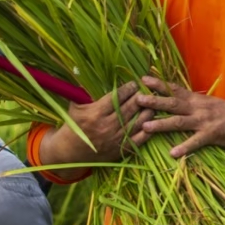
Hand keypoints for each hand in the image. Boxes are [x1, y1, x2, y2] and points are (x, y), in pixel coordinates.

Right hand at [38, 80, 167, 166]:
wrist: (71, 153)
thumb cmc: (74, 127)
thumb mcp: (75, 107)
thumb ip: (84, 91)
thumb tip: (86, 71)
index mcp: (95, 114)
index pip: (117, 98)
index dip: (128, 89)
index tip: (134, 84)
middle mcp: (107, 126)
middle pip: (130, 108)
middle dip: (140, 97)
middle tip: (146, 90)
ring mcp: (116, 139)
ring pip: (138, 122)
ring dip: (147, 111)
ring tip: (152, 103)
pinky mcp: (121, 149)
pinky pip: (139, 138)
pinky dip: (148, 129)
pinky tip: (152, 121)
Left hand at [142, 82, 224, 158]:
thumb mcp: (209, 104)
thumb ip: (193, 104)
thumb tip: (176, 103)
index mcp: (197, 99)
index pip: (174, 89)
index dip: (158, 84)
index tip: (142, 79)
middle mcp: (198, 108)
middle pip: (172, 103)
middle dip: (153, 101)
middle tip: (136, 99)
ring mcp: (204, 121)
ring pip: (179, 122)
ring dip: (161, 124)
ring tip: (145, 127)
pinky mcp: (212, 134)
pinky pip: (195, 142)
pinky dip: (184, 148)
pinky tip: (172, 154)